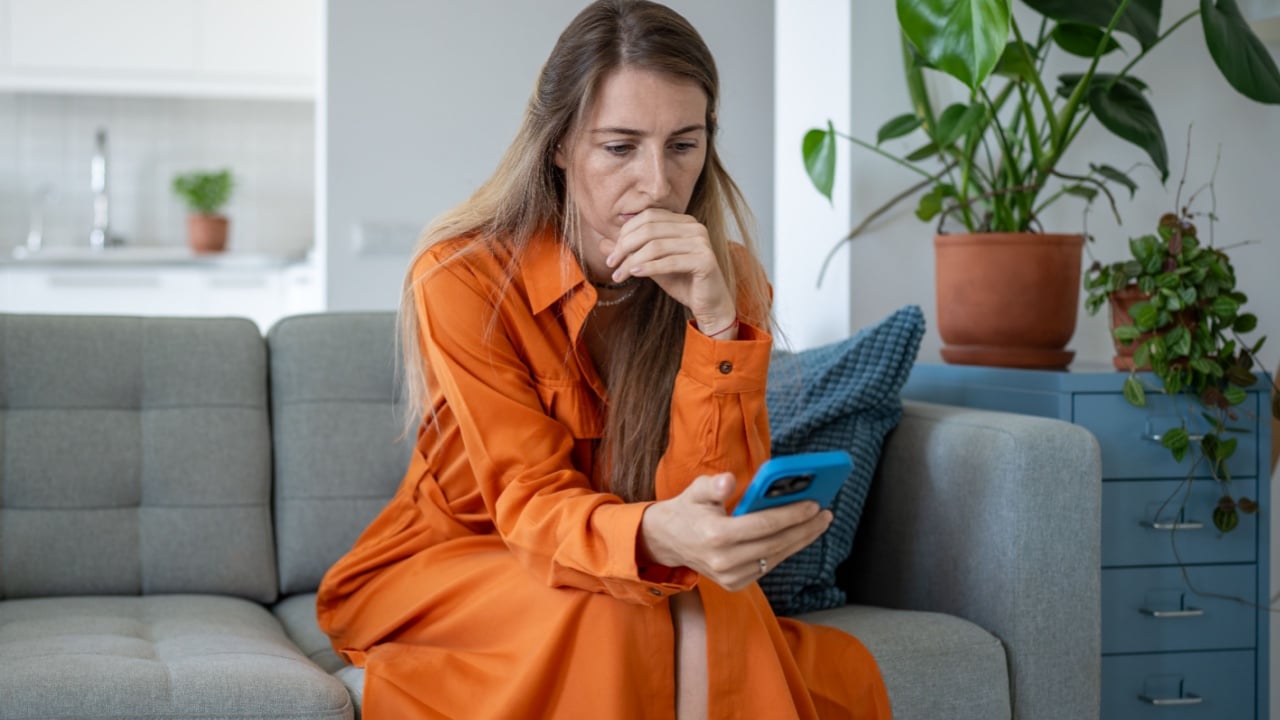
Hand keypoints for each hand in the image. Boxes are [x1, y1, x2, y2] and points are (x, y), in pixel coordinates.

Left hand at [606, 209, 735, 331]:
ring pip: (656, 246)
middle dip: (625, 246)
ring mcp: (701, 242)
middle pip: (649, 229)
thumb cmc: (682, 281)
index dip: (625, 233)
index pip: (648, 217)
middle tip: (611, 264)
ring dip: (632, 260)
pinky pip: (669, 262)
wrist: (708, 303)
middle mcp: (695, 227)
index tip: (611, 253)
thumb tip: (602, 242)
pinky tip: (634, 273)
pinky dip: (648, 267)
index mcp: (684, 221)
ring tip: (619, 275)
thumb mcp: (651, 264)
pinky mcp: (705, 260)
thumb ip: (631, 252)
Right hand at [639, 473, 833, 591]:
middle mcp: (724, 561)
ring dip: (801, 540)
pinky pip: (768, 566)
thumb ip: (713, 486)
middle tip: (826, 513)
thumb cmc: (687, 510)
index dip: (792, 514)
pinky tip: (801, 535)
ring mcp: (729, 577)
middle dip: (804, 528)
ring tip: (819, 523)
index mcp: (715, 536)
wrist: (667, 542)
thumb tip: (729, 480)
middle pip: (776, 544)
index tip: (814, 504)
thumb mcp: (695, 491)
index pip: (763, 525)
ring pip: (775, 557)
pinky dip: (786, 550)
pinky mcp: (734, 584)